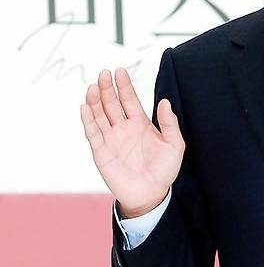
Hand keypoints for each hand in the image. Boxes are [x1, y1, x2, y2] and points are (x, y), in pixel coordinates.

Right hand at [80, 67, 183, 216]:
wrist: (152, 195)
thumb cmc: (164, 171)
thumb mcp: (174, 145)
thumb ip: (170, 124)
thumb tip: (165, 101)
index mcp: (140, 124)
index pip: (129, 100)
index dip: (124, 86)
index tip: (119, 71)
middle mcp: (123, 128)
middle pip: (111, 103)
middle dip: (106, 88)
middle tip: (103, 73)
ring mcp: (111, 139)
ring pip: (99, 115)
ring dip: (94, 101)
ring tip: (92, 87)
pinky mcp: (101, 152)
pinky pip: (93, 133)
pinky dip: (88, 120)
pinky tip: (85, 106)